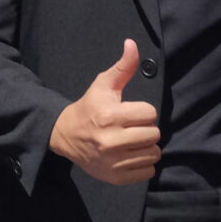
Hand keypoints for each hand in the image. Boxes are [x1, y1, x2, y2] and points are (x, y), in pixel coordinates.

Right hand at [49, 40, 160, 185]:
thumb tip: (133, 44)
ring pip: (153, 154)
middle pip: (154, 134)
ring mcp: (114, 162)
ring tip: (132, 141)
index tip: (131, 112)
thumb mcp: (103, 85)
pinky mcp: (116, 177)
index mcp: (110, 116)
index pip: (150, 113)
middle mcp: (112, 141)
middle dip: (146, 128)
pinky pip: (148, 172)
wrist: (66, 136)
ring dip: (146, 147)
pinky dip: (143, 164)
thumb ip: (123, 67)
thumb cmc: (89, 107)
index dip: (143, 111)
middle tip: (132, 127)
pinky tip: (131, 155)